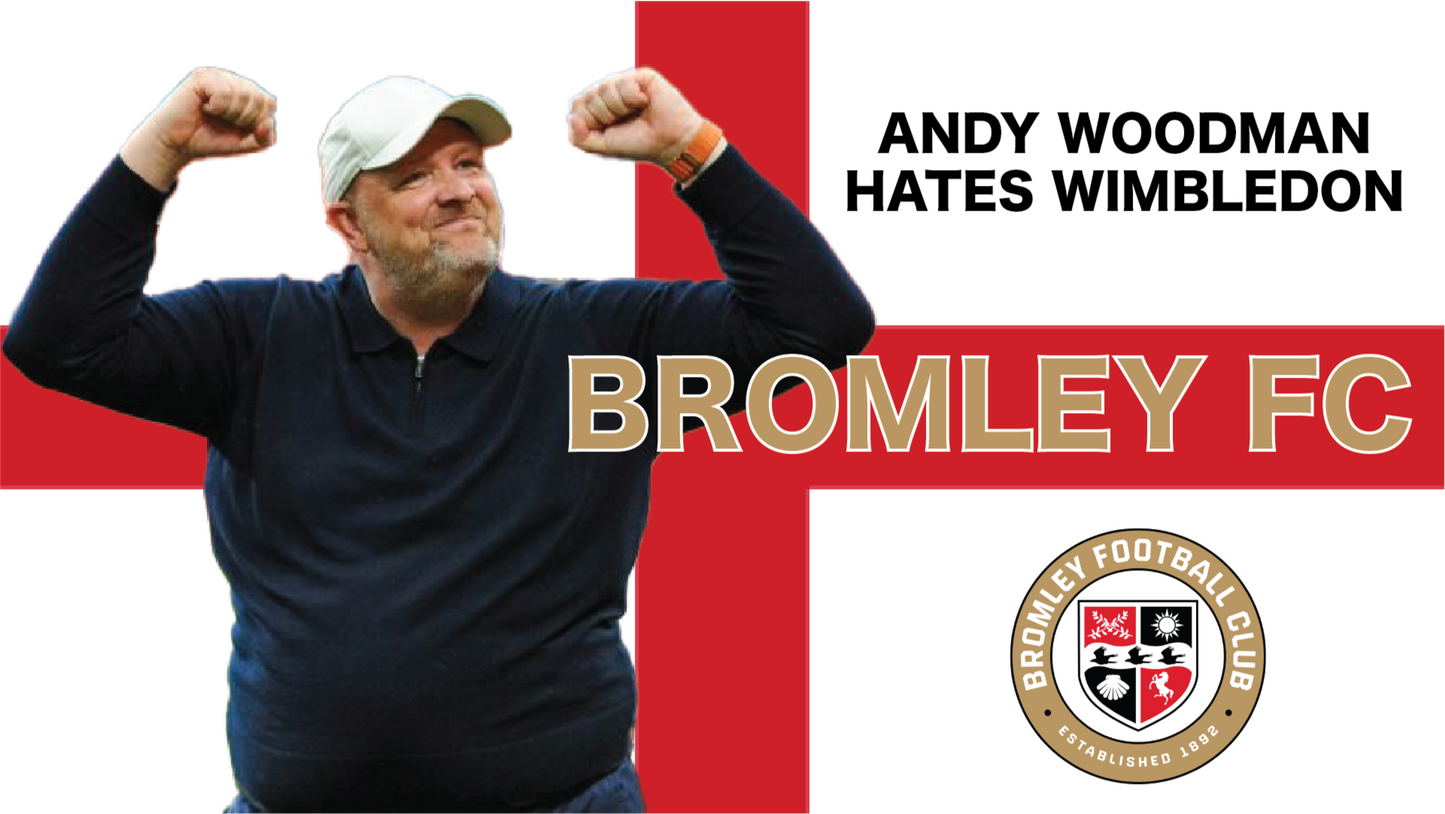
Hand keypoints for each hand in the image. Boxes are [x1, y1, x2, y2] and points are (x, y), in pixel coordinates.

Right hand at [121, 67, 276, 190]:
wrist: (177, 144)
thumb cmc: (211, 140)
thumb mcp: (246, 144)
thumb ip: (265, 137)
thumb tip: (268, 122)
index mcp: (247, 91)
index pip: (270, 102)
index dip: (258, 122)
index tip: (238, 127)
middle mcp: (234, 79)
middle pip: (260, 98)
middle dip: (245, 119)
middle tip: (225, 122)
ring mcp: (218, 75)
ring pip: (243, 94)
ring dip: (230, 114)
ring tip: (213, 114)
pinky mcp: (201, 76)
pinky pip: (223, 92)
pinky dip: (217, 107)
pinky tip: (205, 108)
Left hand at [568, 68, 702, 167]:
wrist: (670, 143)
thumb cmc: (639, 144)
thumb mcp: (604, 147)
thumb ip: (580, 138)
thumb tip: (572, 119)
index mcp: (598, 108)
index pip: (577, 106)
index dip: (589, 121)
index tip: (608, 130)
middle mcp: (609, 93)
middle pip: (588, 97)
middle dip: (605, 116)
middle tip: (624, 122)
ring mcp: (624, 83)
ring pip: (604, 88)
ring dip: (620, 108)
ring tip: (636, 113)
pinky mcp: (640, 76)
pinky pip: (624, 83)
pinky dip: (634, 99)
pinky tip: (645, 103)